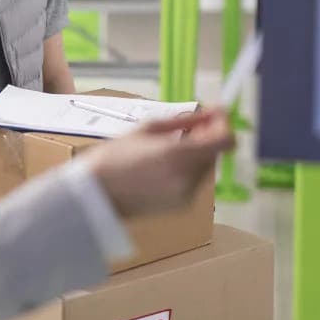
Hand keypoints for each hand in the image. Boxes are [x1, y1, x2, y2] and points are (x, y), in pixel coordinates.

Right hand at [86, 109, 233, 217]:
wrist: (95, 195)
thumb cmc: (114, 157)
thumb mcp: (147, 129)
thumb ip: (184, 121)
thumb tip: (211, 113)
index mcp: (178, 155)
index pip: (225, 141)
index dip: (224, 124)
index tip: (215, 114)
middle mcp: (188, 178)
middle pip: (214, 152)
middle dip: (207, 138)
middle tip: (189, 127)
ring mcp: (187, 195)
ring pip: (205, 167)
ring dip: (196, 154)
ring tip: (168, 147)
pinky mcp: (182, 206)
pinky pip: (194, 181)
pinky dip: (186, 170)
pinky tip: (162, 166)